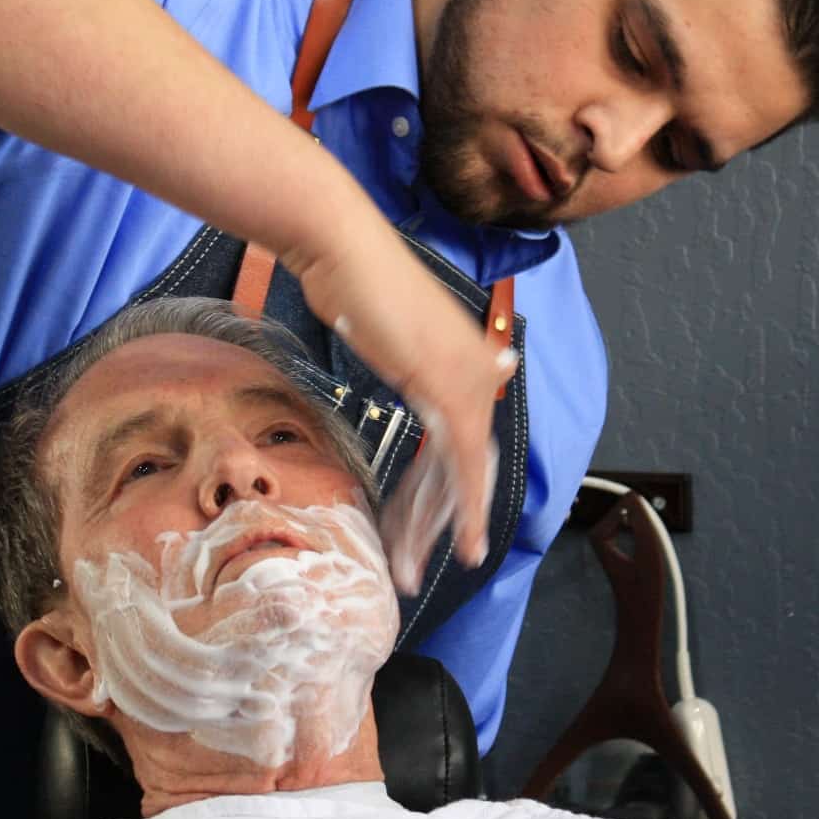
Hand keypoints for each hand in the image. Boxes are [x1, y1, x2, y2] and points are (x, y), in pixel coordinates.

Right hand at [281, 212, 517, 595]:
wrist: (342, 249)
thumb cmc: (352, 279)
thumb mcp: (386, 321)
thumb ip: (408, 348)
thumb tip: (420, 362)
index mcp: (466, 359)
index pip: (468, 442)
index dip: (462, 493)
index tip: (451, 534)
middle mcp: (475, 369)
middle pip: (469, 465)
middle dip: (448, 523)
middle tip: (429, 566)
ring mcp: (464, 375)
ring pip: (465, 472)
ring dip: (439, 526)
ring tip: (416, 570)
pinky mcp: (443, 382)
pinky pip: (459, 459)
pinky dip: (459, 503)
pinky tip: (454, 539)